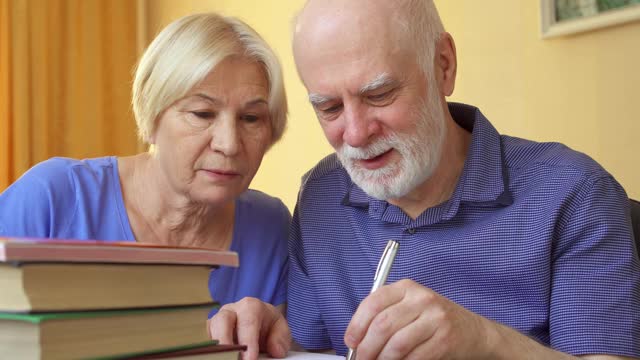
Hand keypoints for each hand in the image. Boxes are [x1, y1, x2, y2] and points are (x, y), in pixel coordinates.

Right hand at [208, 297, 290, 359]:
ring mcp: (217, 321)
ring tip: (223, 358)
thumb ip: (280, 339)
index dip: (248, 340)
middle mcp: (231, 310)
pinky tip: (219, 357)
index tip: (250, 358)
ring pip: (211, 330)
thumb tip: (276, 350)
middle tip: (231, 358)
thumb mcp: (281, 330)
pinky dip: (212, 350)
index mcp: (250, 306)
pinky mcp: (210, 332)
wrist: (261, 324)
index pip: (248, 321)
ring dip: (216, 347)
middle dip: (225, 341)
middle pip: (222, 321)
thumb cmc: (269, 326)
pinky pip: (207, 340)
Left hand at [344, 279, 492, 359]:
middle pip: (383, 325)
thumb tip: (356, 339)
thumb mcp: (409, 307)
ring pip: (397, 344)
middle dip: (367, 348)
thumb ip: (384, 316)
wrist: (473, 331)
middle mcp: (421, 298)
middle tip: (362, 359)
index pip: (373, 302)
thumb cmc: (434, 320)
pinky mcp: (445, 338)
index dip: (357, 325)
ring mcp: (436, 318)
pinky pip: (415, 357)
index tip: (351, 342)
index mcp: (406, 287)